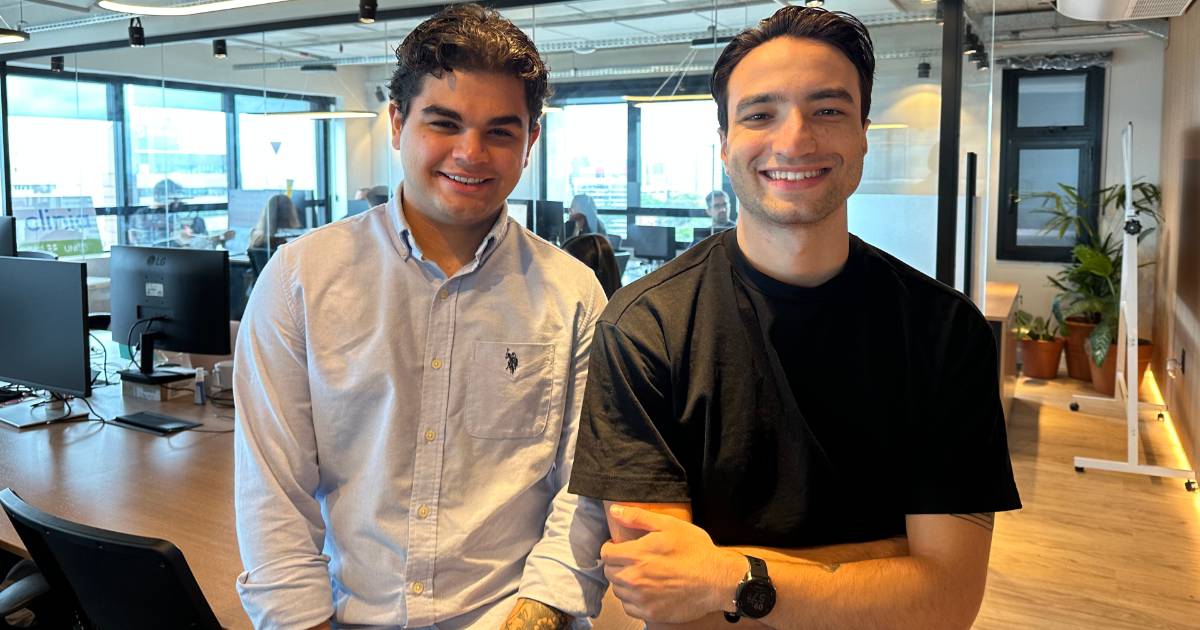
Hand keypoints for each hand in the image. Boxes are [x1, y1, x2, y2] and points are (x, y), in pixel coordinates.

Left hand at [601, 504, 744, 623]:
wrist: (716, 580)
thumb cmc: (695, 551)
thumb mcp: (668, 526)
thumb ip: (637, 517)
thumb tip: (615, 511)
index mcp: (636, 555)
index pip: (605, 553)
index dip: (612, 548)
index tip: (621, 547)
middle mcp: (634, 579)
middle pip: (609, 572)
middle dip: (617, 564)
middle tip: (634, 560)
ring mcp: (641, 598)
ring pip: (618, 590)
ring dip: (625, 582)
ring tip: (643, 575)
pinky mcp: (650, 613)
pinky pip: (629, 607)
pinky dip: (634, 599)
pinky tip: (647, 591)